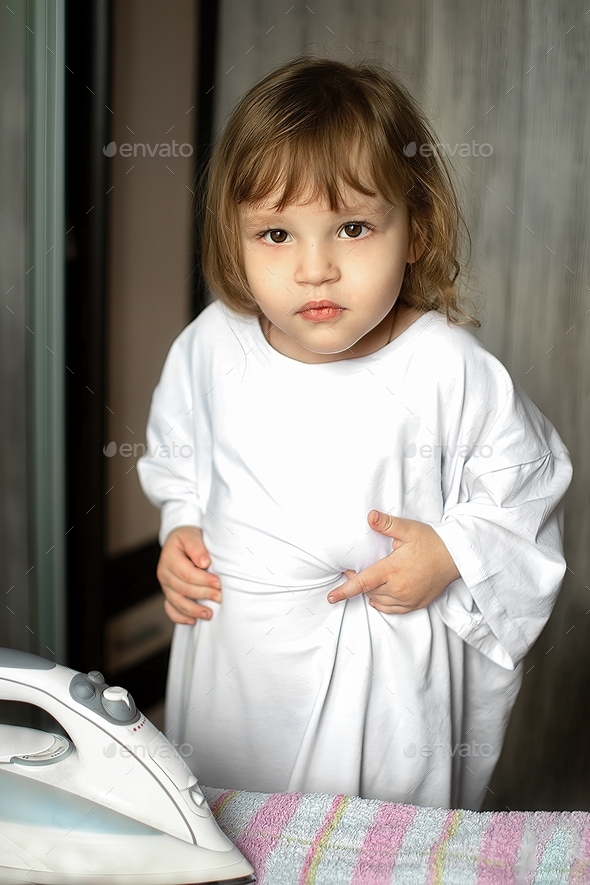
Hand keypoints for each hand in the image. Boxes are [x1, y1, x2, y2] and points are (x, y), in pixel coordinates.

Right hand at [156, 526, 221, 623]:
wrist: (179, 541)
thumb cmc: (188, 538)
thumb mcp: (192, 536)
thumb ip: (197, 547)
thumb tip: (204, 563)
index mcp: (169, 558)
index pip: (187, 573)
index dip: (203, 580)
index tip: (218, 583)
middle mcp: (164, 573)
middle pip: (183, 589)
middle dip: (203, 594)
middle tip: (220, 598)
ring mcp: (164, 585)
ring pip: (176, 602)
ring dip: (193, 610)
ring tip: (209, 614)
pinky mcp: (168, 593)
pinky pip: (170, 609)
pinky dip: (180, 617)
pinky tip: (193, 621)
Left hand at [327, 510, 459, 613]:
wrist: (456, 557)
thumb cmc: (432, 542)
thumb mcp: (409, 530)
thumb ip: (387, 524)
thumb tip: (370, 516)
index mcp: (393, 570)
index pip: (362, 582)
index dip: (345, 590)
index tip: (331, 597)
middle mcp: (399, 588)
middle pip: (369, 590)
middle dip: (359, 582)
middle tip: (356, 569)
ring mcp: (408, 598)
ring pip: (379, 601)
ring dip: (371, 592)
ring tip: (369, 580)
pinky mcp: (416, 604)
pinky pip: (392, 610)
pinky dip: (383, 604)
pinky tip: (379, 596)